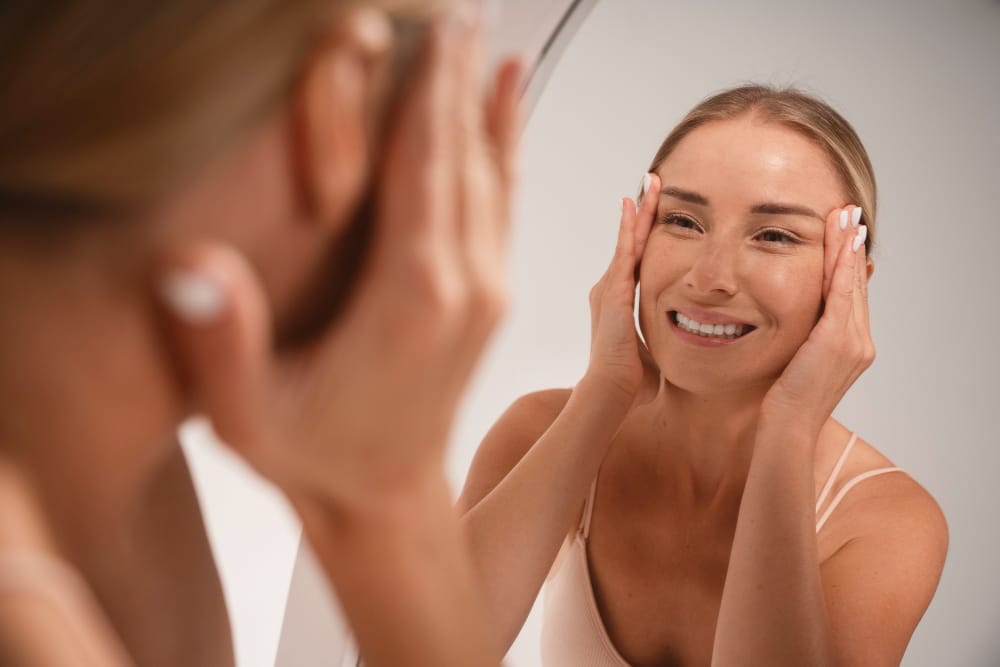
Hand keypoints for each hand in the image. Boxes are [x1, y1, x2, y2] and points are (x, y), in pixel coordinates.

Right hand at [158, 16, 523, 513]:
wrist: (386, 499)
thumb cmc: (315, 455)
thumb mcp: (246, 418)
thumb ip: (220, 345)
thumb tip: (190, 264)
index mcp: (412, 296)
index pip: (420, 167)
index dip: (425, 94)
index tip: (429, 33)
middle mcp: (464, 282)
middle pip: (462, 156)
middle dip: (456, 80)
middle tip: (456, 14)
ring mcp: (487, 288)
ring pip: (491, 174)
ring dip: (486, 106)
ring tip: (487, 45)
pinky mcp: (490, 295)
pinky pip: (501, 206)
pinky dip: (505, 151)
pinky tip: (506, 112)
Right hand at [584, 173, 661, 412]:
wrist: (611, 390)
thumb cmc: (631, 382)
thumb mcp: (651, 354)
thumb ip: (662, 344)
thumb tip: (684, 352)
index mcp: (616, 302)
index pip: (635, 259)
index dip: (644, 234)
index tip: (654, 212)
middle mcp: (608, 289)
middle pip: (629, 242)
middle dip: (641, 213)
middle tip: (652, 183)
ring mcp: (608, 288)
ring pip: (627, 240)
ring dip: (639, 212)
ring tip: (649, 184)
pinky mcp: (613, 292)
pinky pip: (623, 252)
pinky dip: (629, 228)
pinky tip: (635, 205)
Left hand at [762, 205, 872, 437]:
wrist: (788, 431)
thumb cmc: (782, 406)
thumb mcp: (794, 366)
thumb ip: (801, 342)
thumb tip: (792, 324)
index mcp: (851, 348)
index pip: (851, 296)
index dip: (848, 264)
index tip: (844, 234)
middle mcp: (860, 342)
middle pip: (856, 283)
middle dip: (852, 246)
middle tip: (849, 213)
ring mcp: (853, 342)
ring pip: (852, 283)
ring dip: (848, 246)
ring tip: (846, 215)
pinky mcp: (837, 340)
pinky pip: (843, 293)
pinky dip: (842, 265)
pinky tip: (841, 242)